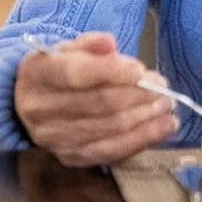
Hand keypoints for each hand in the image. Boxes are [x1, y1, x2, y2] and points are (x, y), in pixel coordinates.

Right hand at [14, 32, 177, 166]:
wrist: (34, 101)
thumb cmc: (59, 70)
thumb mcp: (68, 48)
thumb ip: (90, 44)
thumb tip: (109, 44)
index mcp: (36, 73)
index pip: (75, 74)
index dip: (111, 72)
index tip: (140, 70)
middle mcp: (39, 109)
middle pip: (97, 104)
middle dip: (137, 95)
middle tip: (162, 87)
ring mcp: (53, 138)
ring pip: (108, 130)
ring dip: (144, 119)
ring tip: (167, 107)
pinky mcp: (70, 157)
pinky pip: (111, 152)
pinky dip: (142, 140)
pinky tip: (163, 128)